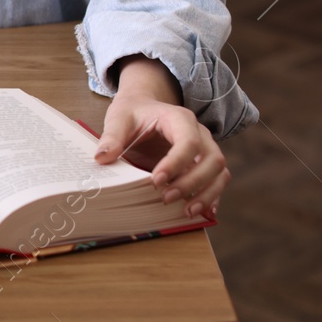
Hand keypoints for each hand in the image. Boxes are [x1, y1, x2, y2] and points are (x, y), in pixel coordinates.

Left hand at [95, 59, 228, 219]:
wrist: (143, 108)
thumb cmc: (133, 113)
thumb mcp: (119, 118)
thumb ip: (112, 137)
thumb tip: (102, 158)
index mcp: (179, 118)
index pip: (188, 142)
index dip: (176, 163)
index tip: (156, 181)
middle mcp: (200, 133)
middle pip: (212, 159)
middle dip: (193, 182)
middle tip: (166, 198)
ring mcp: (205, 149)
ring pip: (220, 172)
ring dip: (207, 194)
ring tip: (187, 212)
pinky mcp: (203, 164)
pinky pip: (217, 181)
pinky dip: (212, 197)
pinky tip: (201, 213)